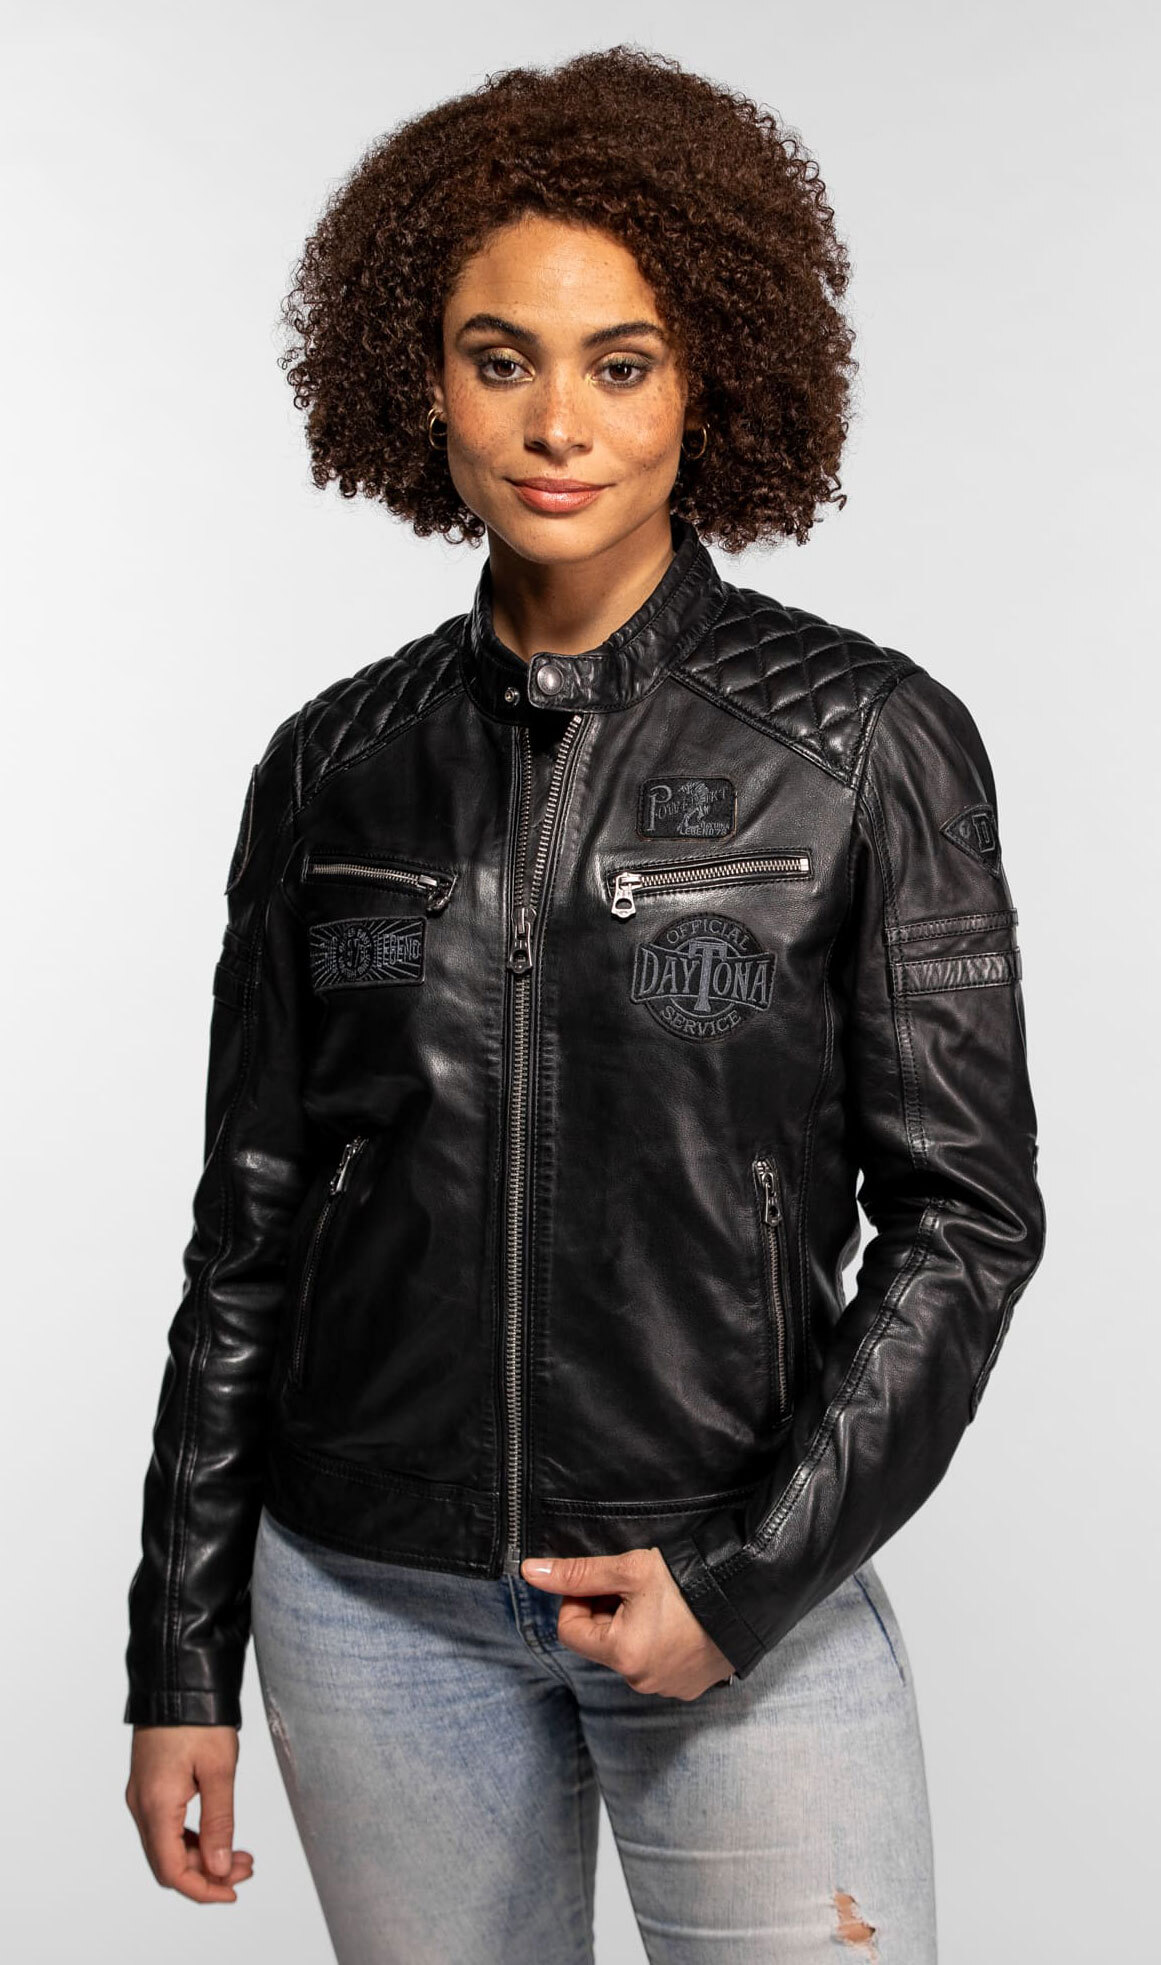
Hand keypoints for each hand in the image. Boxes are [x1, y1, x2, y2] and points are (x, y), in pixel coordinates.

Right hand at [126, 1725, 254, 1903]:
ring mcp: (142, 1795)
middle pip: (168, 1862)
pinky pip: (164, 1826)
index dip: (202, 1889)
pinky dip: (190, 1838)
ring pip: (166, 1846)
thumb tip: (221, 1867)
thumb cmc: (199, 1716)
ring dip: (201, 1856)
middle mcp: (141, 1805)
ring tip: (240, 1853)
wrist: (176, 1677)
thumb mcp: (219, 1769)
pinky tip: (216, 1834)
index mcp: (156, 1805)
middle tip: (246, 1868)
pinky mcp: (148, 1784)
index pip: (172, 1870)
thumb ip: (219, 1822)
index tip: (233, 1891)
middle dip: (207, 1873)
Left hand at [520, 1546, 736, 1699]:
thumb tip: (528, 1572)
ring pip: (627, 1652)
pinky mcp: (690, 1686)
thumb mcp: (629, 1569)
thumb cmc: (688, 1581)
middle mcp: (641, 1681)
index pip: (569, 1630)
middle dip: (606, 1611)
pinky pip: (656, 1664)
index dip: (577, 1600)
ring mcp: (667, 1688)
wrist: (750, 1595)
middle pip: (599, 1641)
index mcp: (622, 1655)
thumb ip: (577, 1573)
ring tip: (659, 1600)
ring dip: (631, 1625)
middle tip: (632, 1585)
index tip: (600, 1581)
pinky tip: (677, 1618)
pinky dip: (657, 1641)